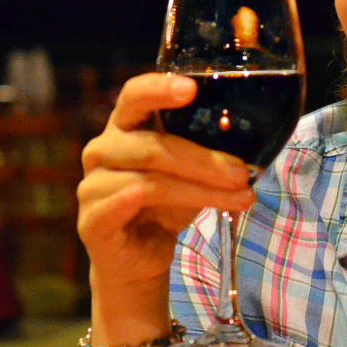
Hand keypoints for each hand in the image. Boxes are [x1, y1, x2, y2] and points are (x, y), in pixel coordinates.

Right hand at [77, 73, 255, 346]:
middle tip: (242, 173)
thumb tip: (254, 150)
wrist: (140, 258)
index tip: (192, 89)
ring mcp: (92, 185)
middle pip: (153, 147)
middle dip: (204, 161)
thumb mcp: (193, 174)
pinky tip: (168, 208)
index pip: (134, 96)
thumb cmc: (167, 205)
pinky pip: (114, 207)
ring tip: (239, 198)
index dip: (159, 88)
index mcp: (126, 127)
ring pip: (149, 181)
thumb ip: (210, 154)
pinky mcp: (91, 221)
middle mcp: (103, 150)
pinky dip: (138, 202)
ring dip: (199, 190)